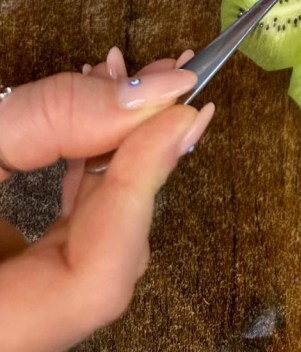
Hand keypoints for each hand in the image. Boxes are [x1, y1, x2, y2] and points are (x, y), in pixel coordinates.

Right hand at [0, 50, 213, 351]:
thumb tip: (156, 93)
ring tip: (126, 78)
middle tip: (167, 79)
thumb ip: (51, 121)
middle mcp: (12, 335)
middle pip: (106, 258)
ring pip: (90, 244)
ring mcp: (13, 314)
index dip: (144, 191)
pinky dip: (86, 175)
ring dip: (118, 156)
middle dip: (141, 158)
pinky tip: (92, 117)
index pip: (98, 280)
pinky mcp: (11, 285)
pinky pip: (64, 236)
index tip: (180, 111)